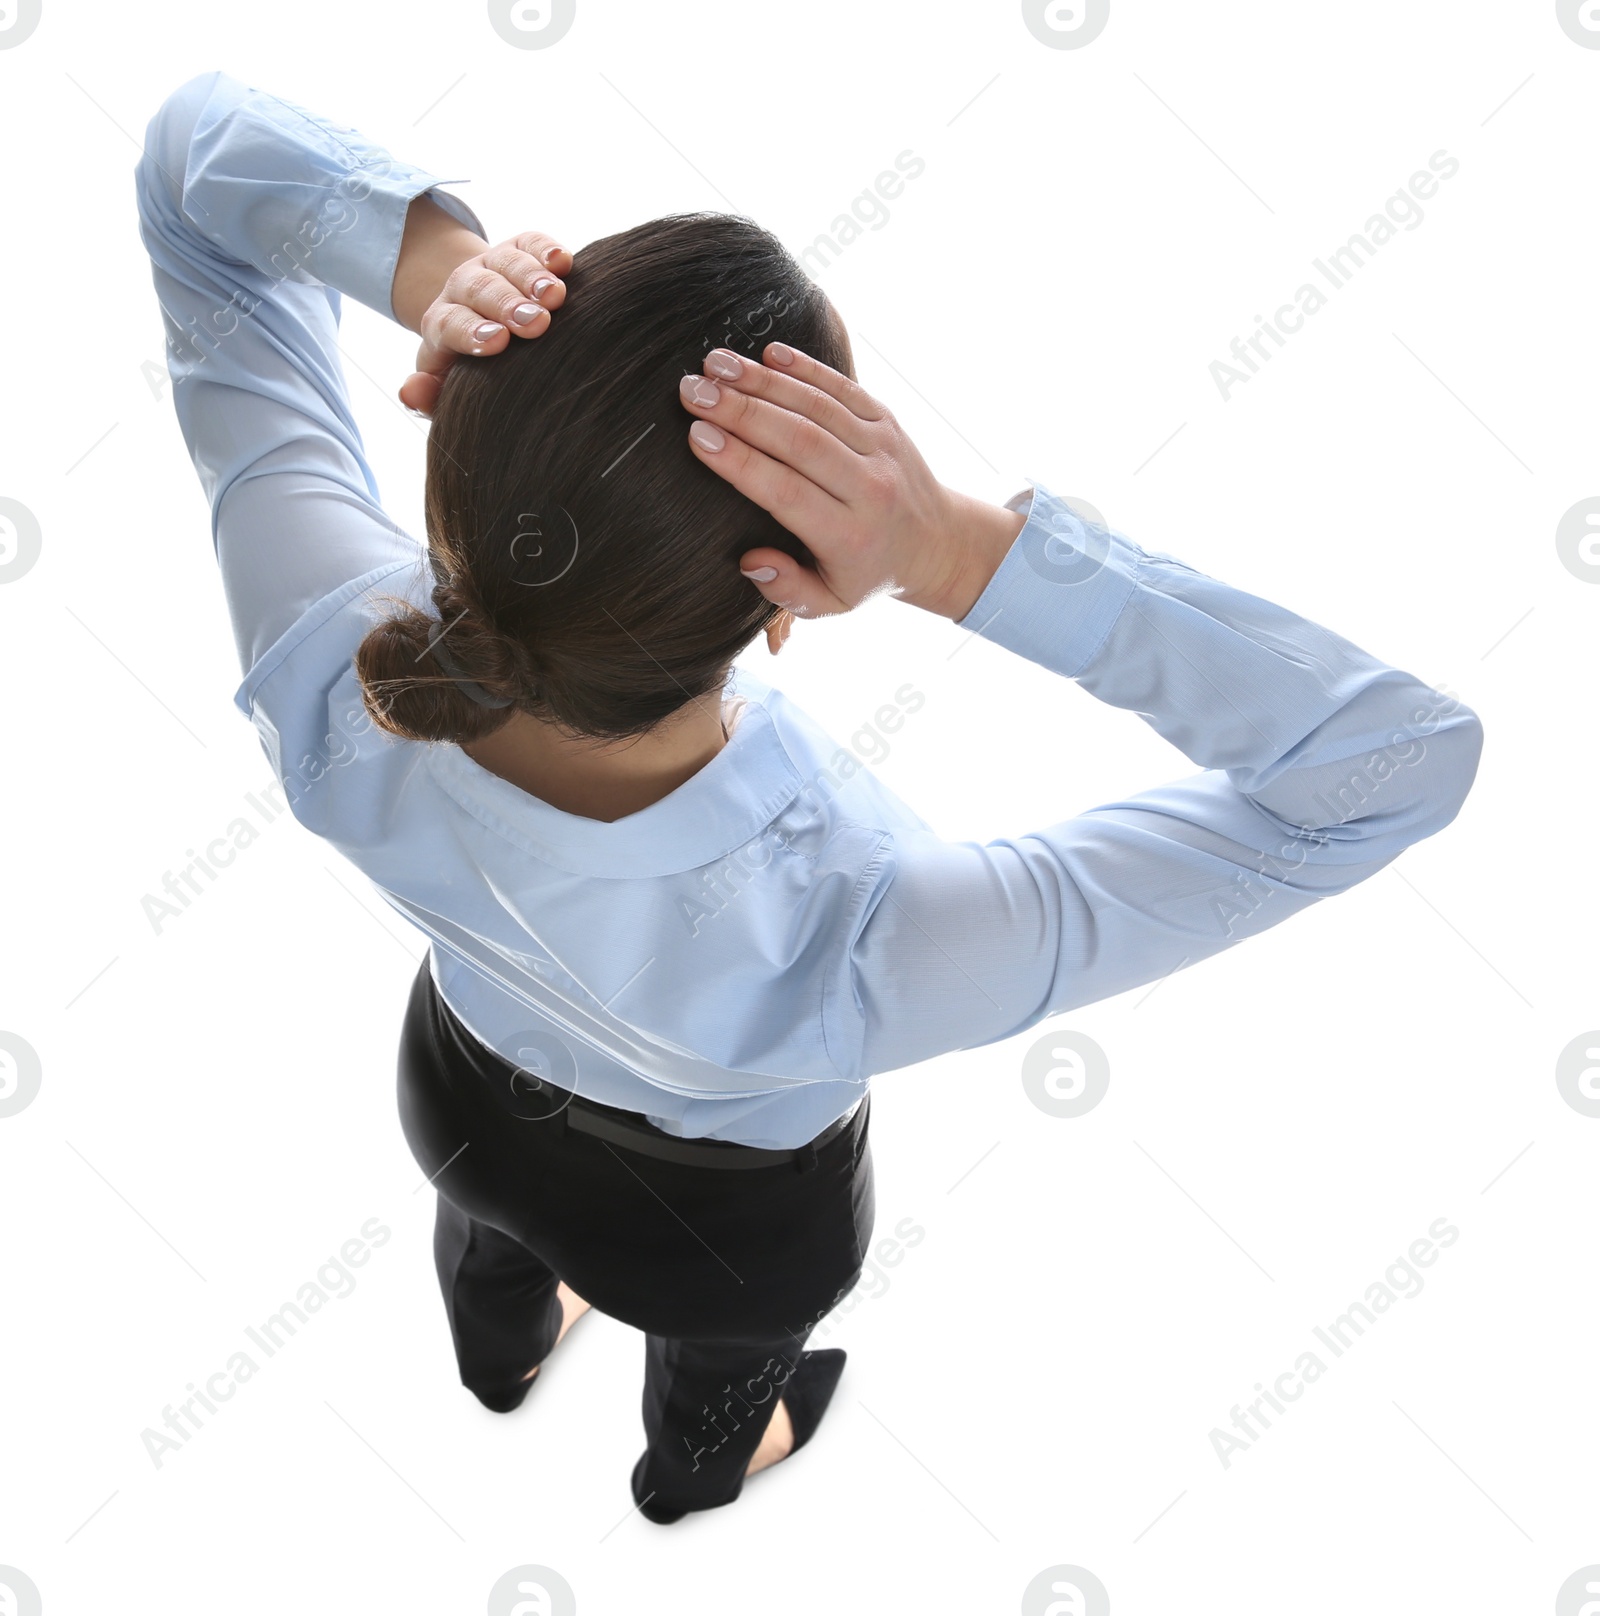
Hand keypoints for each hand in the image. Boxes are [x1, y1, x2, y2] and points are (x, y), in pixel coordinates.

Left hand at [395, 212, 571, 415]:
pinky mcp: (520, 249)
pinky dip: (547, 249)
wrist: (486, 326)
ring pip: (506, 262)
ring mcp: (492, 265)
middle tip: (537, 323)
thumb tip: (410, 392)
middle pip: (479, 289)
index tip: (499, 342)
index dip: (472, 331)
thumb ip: (428, 396)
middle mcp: (463, 288)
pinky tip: (564, 262)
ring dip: (532, 278)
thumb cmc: (471, 371)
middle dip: (507, 303)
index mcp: (442, 323)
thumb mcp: (447, 388)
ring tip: (556, 297)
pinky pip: (531, 242)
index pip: (450, 323)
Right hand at [678, 344, 1024, 620]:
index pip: (786, 492)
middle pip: (799, 440)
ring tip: (714, 365)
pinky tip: (764, 354)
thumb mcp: (831, 603)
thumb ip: (788, 590)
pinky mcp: (887, 419)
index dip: (740, 462)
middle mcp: (869, 488)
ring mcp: (881, 448)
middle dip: (741, 411)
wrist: (936, 543)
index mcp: (849, 536)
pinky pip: (842, 388)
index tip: (697, 436)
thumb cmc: (867, 573)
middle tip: (691, 391)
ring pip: (817, 406)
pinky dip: (804, 368)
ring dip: (762, 381)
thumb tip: (751, 561)